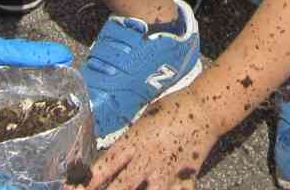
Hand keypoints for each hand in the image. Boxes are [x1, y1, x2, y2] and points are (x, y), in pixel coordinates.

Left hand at [68, 88, 218, 189]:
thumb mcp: (144, 119)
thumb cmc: (172, 107)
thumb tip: (113, 156)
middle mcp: (146, 160)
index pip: (103, 167)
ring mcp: (166, 173)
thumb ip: (130, 141)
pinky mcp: (184, 180)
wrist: (204, 108)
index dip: (85, 184)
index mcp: (134, 142)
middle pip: (120, 188)